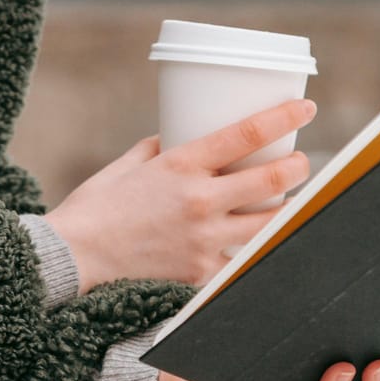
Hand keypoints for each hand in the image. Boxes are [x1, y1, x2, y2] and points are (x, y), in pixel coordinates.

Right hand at [44, 99, 316, 293]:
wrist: (73, 258)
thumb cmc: (95, 206)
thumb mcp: (128, 164)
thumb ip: (158, 149)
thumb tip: (177, 138)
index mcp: (181, 164)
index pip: (247, 134)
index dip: (284, 117)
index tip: (306, 108)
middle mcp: (200, 200)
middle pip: (272, 180)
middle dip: (298, 168)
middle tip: (302, 163)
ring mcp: (204, 239)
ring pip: (268, 224)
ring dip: (286, 210)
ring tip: (291, 203)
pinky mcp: (201, 272)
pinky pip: (240, 258)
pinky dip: (251, 250)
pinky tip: (258, 245)